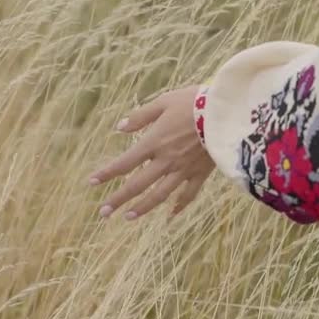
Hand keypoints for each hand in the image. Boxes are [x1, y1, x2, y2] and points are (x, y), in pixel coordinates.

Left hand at [89, 85, 214, 219]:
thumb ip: (141, 116)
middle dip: (118, 199)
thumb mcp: (164, 101)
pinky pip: (189, 194)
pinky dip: (179, 206)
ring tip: (129, 217)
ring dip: (142, 208)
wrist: (227, 113)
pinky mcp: (201, 173)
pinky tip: (171, 215)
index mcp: (154, 142)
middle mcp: (166, 160)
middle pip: (137, 185)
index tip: (91, 183)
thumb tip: (120, 127)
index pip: (125, 162)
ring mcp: (184, 170)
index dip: (107, 174)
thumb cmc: (195, 102)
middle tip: (103, 212)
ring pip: (159, 195)